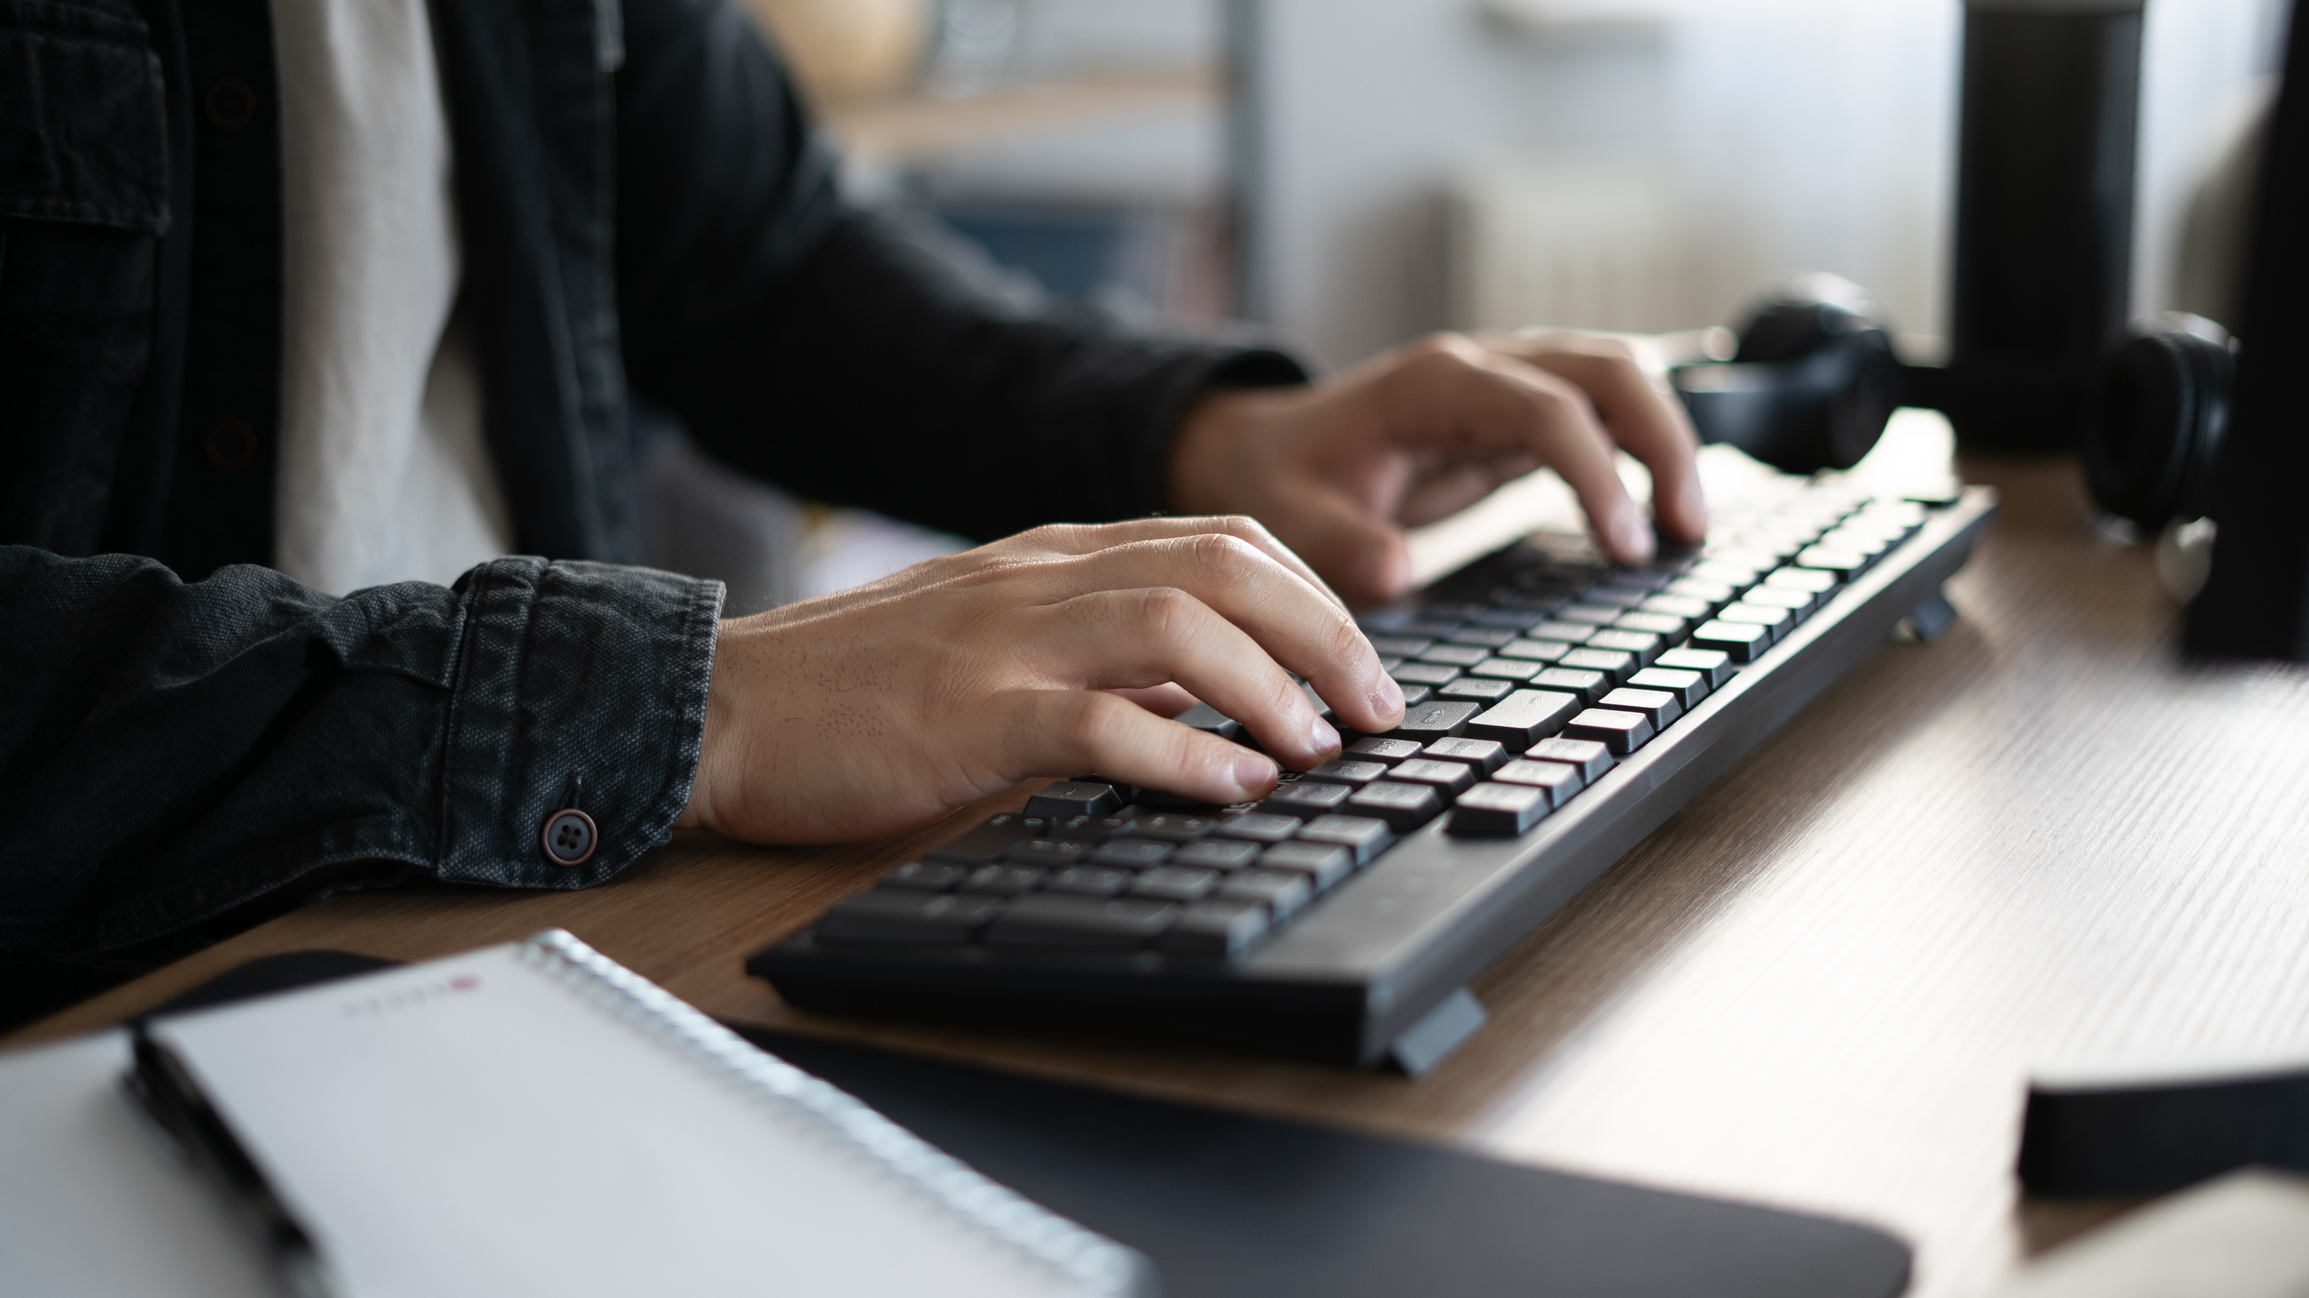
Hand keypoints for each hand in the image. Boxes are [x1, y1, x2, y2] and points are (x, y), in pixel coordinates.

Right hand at [673, 517, 1406, 843]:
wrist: (719, 704)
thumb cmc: (853, 687)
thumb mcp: (993, 642)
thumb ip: (1095, 655)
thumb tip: (1204, 696)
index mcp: (1052, 555)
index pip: (1220, 537)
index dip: (1313, 593)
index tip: (1359, 663)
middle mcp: (1041, 578)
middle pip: (1224, 565)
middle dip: (1325, 633)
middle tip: (1377, 708)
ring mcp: (1004, 640)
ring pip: (1177, 626)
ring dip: (1272, 687)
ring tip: (1320, 747)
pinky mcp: (968, 714)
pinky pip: (1099, 722)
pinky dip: (1183, 754)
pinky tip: (1232, 785)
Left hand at [1170, 331, 1707, 605]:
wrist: (1261, 448)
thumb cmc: (1281, 479)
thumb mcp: (1291, 519)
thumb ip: (1340, 545)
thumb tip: (1398, 572)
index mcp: (1435, 382)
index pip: (1546, 408)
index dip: (1596, 472)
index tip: (1626, 546)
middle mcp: (1483, 365)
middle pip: (1607, 370)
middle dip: (1662, 440)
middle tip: (1687, 530)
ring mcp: (1507, 380)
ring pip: (1618, 376)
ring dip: (1665, 439)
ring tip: (1688, 525)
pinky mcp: (1519, 410)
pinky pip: (1602, 404)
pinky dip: (1646, 432)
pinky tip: (1676, 478)